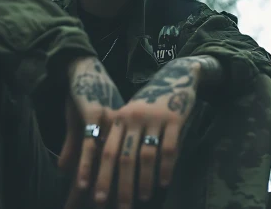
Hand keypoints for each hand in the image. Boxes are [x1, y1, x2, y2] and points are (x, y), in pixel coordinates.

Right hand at [58, 58, 124, 205]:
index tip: (117, 205)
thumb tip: (62, 170)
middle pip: (116, 167)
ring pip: (104, 160)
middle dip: (114, 192)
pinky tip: (82, 184)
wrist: (83, 68)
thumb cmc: (83, 96)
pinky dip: (85, 166)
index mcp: (120, 135)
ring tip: (96, 205)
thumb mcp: (79, 123)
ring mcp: (106, 123)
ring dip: (101, 185)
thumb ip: (74, 147)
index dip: (116, 187)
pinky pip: (89, 145)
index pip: (120, 166)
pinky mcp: (92, 116)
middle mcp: (117, 131)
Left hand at [88, 55, 219, 208]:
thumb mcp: (128, 114)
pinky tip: (164, 183)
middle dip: (122, 185)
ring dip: (144, 180)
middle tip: (122, 207)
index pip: (106, 151)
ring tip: (143, 197)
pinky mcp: (175, 118)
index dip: (101, 175)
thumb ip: (115, 136)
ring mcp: (155, 117)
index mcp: (119, 118)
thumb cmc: (148, 102)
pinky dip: (166, 168)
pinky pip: (169, 148)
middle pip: (125, 157)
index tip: (97, 198)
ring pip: (147, 156)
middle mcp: (134, 117)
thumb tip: (95, 167)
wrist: (176, 76)